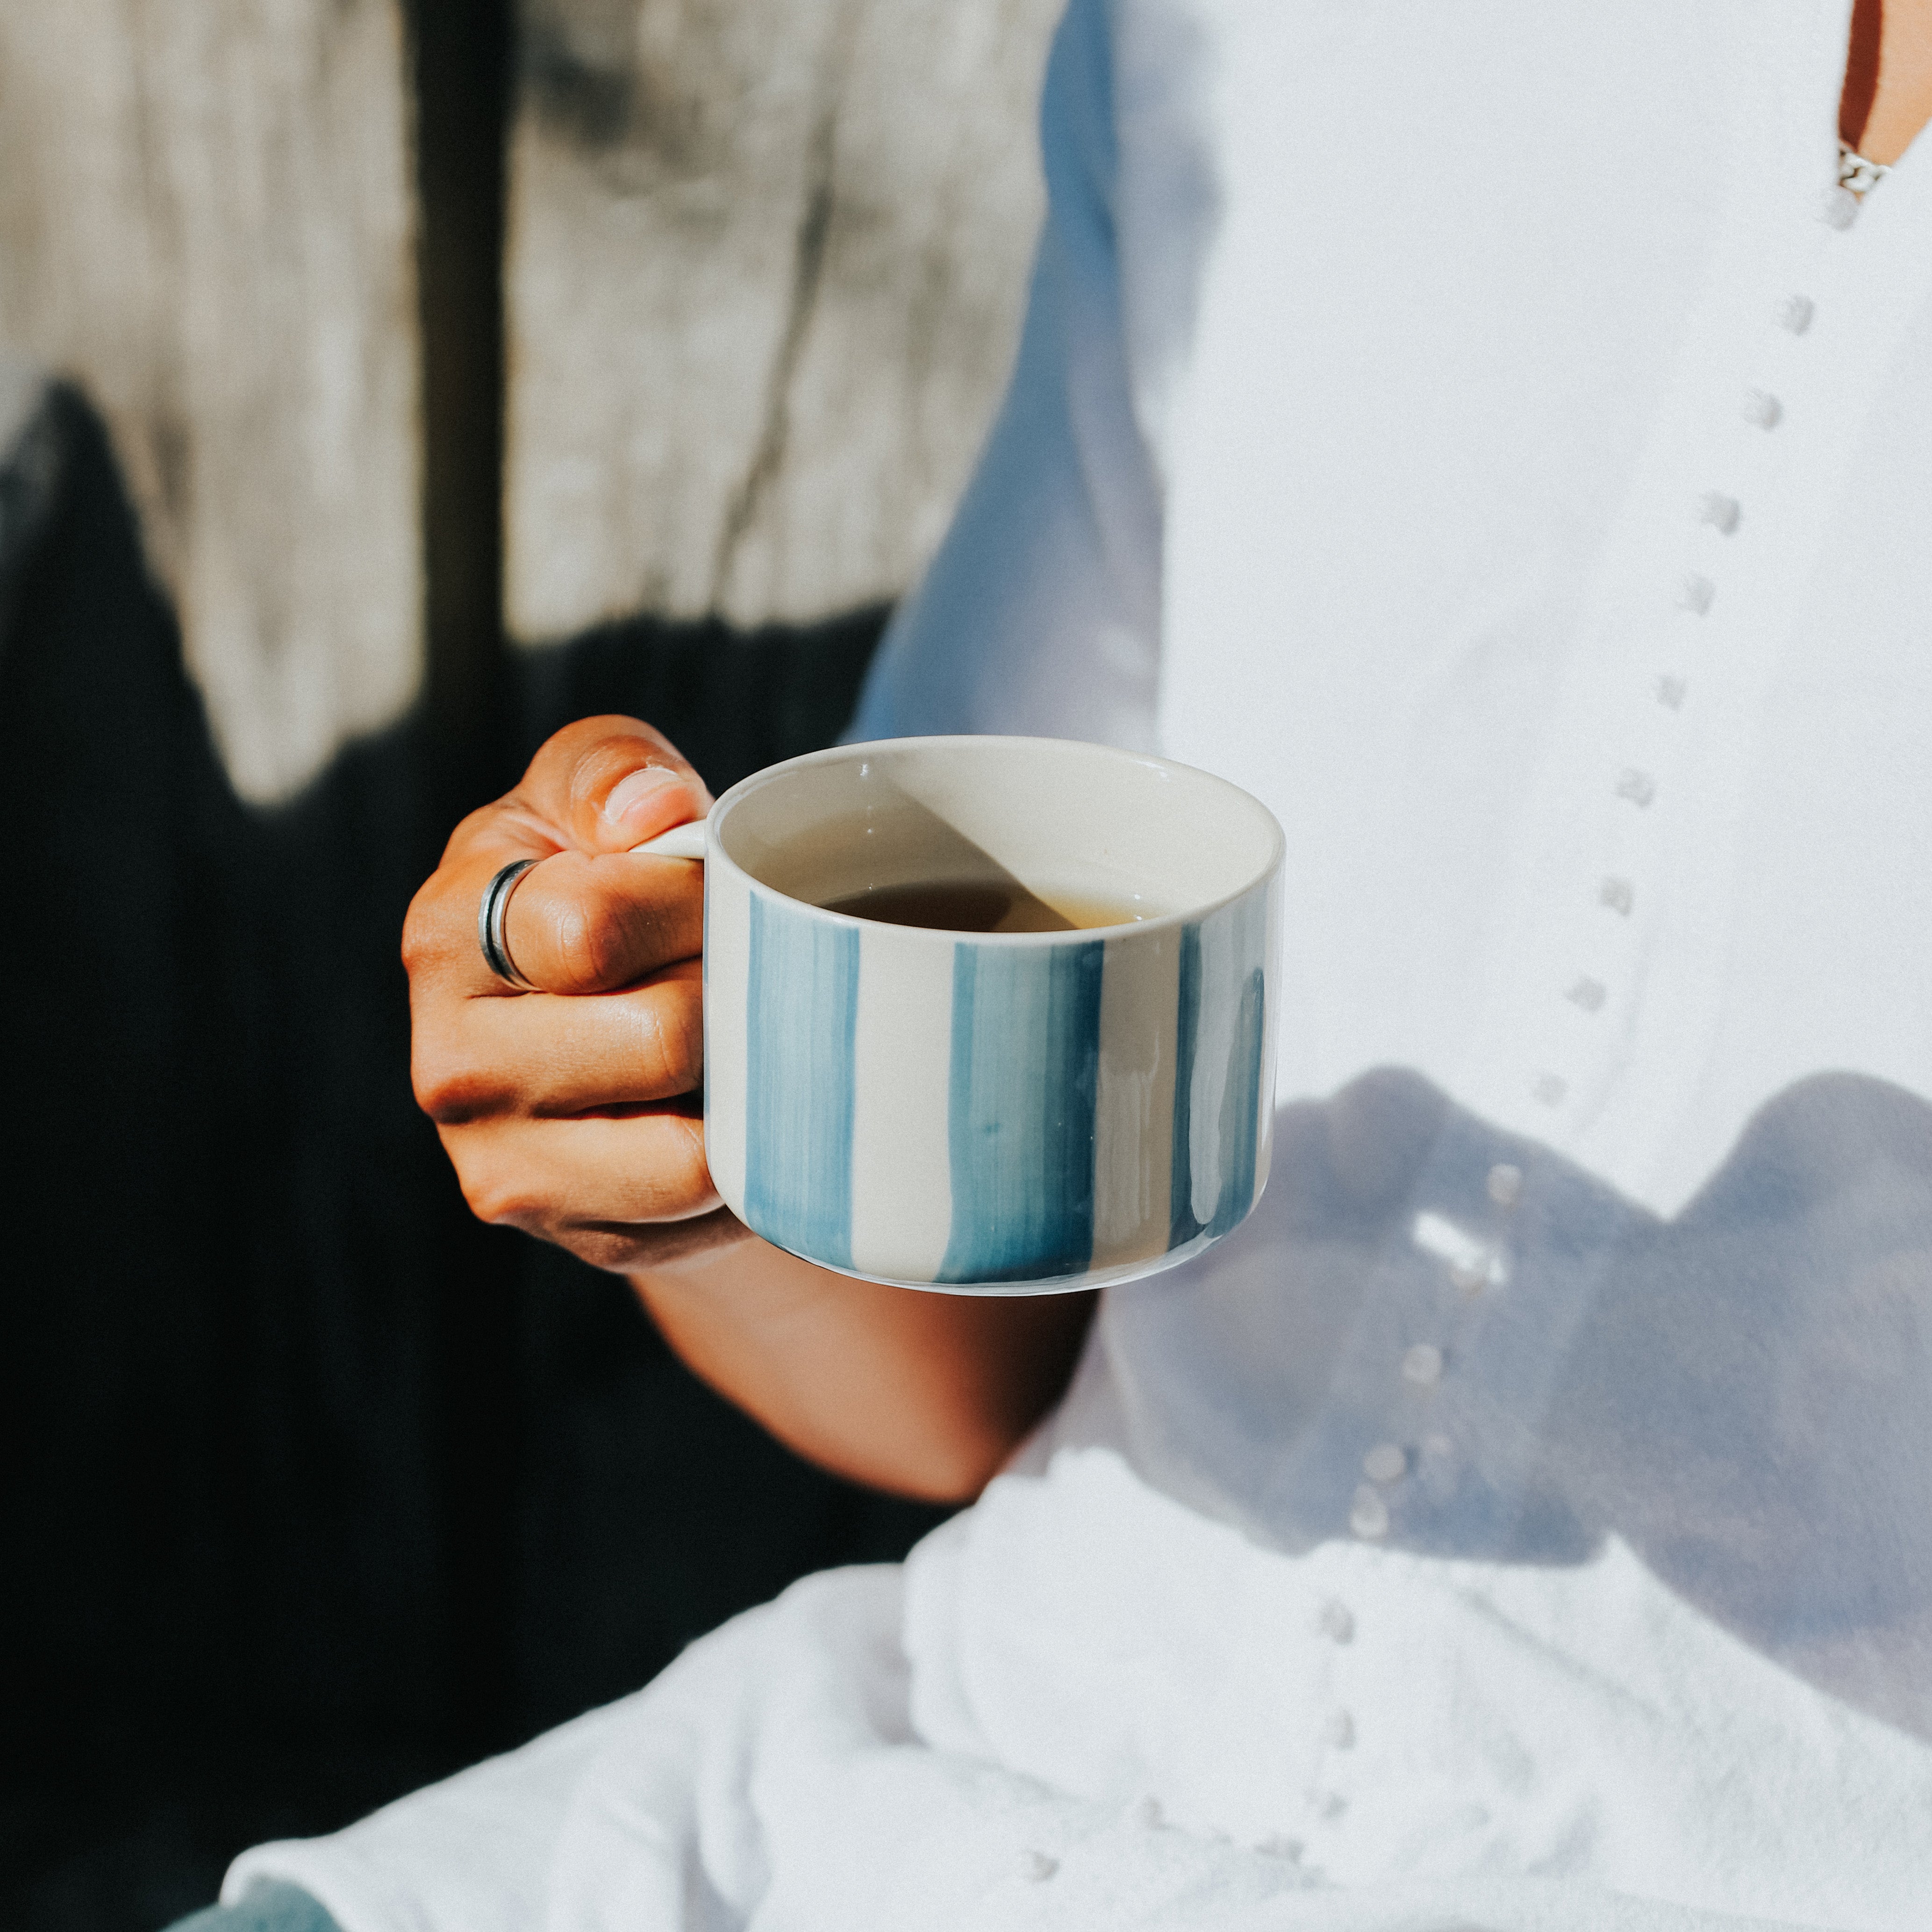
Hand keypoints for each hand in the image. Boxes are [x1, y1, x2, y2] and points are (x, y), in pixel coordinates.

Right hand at [403, 715, 730, 1270]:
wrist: (612, 1018)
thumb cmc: (609, 885)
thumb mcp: (595, 794)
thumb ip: (613, 769)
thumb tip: (656, 813)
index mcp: (449, 933)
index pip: (592, 929)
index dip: (690, 904)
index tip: (710, 894)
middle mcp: (452, 1062)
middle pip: (662, 1037)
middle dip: (731, 994)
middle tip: (733, 973)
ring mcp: (505, 1165)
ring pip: (689, 1149)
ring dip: (745, 1086)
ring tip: (730, 1041)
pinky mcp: (575, 1234)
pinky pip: (707, 1209)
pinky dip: (744, 1159)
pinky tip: (722, 1109)